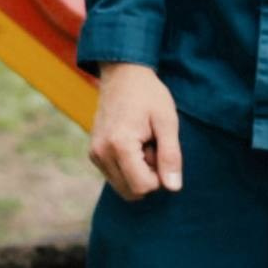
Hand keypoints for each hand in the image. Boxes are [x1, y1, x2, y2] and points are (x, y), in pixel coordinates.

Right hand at [87, 64, 182, 200]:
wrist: (123, 74)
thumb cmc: (148, 95)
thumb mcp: (167, 121)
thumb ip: (170, 156)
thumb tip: (173, 188)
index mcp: (119, 145)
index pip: (143, 187)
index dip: (160, 176)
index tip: (161, 150)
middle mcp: (101, 153)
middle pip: (132, 192)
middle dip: (148, 176)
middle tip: (152, 146)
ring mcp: (95, 154)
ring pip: (123, 187)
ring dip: (138, 172)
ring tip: (143, 143)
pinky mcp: (94, 154)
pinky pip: (115, 177)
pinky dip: (128, 167)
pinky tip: (133, 144)